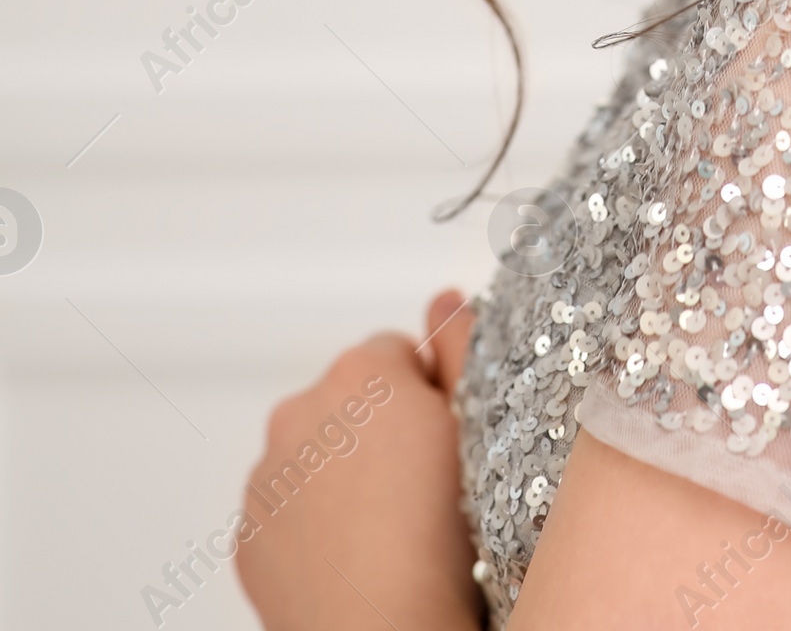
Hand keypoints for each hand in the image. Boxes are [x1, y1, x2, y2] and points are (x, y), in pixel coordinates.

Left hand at [235, 289, 479, 630]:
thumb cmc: (443, 543)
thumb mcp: (479, 423)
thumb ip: (461, 345)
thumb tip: (445, 300)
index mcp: (361, 375)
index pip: (397, 352)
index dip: (428, 396)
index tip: (443, 441)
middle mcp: (302, 413)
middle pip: (349, 399)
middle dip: (380, 429)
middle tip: (421, 487)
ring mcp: (268, 476)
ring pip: (314, 454)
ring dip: (343, 474)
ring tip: (387, 528)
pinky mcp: (248, 533)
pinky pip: (285, 508)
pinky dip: (311, 522)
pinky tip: (351, 553)